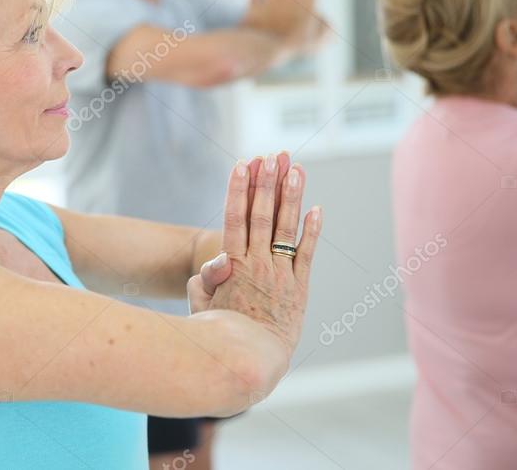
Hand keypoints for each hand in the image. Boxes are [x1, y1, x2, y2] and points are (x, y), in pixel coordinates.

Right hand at [206, 153, 321, 358]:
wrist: (249, 361)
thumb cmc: (217, 333)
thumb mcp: (200, 304)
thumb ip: (206, 277)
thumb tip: (222, 259)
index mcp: (232, 264)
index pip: (235, 217)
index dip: (239, 189)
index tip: (243, 164)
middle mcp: (258, 263)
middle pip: (263, 214)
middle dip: (267, 183)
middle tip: (274, 156)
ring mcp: (280, 274)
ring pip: (287, 227)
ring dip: (292, 196)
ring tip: (297, 169)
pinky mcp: (299, 288)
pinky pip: (307, 254)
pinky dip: (313, 231)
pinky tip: (317, 209)